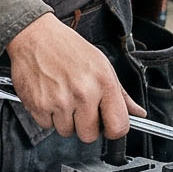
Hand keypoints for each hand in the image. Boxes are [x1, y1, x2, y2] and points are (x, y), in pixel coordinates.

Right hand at [5, 14, 134, 142]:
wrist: (34, 35)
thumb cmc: (67, 47)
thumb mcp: (101, 64)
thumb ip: (121, 93)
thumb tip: (138, 113)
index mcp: (103, 82)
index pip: (118, 126)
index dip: (113, 130)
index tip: (108, 126)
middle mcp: (82, 93)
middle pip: (89, 135)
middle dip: (86, 126)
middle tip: (80, 109)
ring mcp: (59, 101)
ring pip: (67, 131)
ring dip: (65, 121)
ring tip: (62, 98)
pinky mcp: (38, 105)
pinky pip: (47, 126)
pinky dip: (48, 116)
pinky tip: (49, 97)